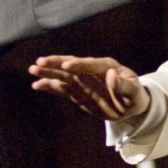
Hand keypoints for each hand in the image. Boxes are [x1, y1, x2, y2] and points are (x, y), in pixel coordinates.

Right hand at [29, 55, 150, 119]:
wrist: (130, 105)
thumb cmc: (134, 96)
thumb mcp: (134, 93)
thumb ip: (123, 86)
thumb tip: (111, 76)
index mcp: (107, 67)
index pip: (91, 64)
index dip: (79, 65)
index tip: (66, 66)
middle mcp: (91, 70)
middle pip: (72, 64)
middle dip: (56, 63)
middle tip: (40, 62)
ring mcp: (83, 80)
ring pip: (63, 74)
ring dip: (48, 72)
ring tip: (33, 69)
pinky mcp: (77, 91)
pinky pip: (61, 88)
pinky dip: (49, 86)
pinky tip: (36, 85)